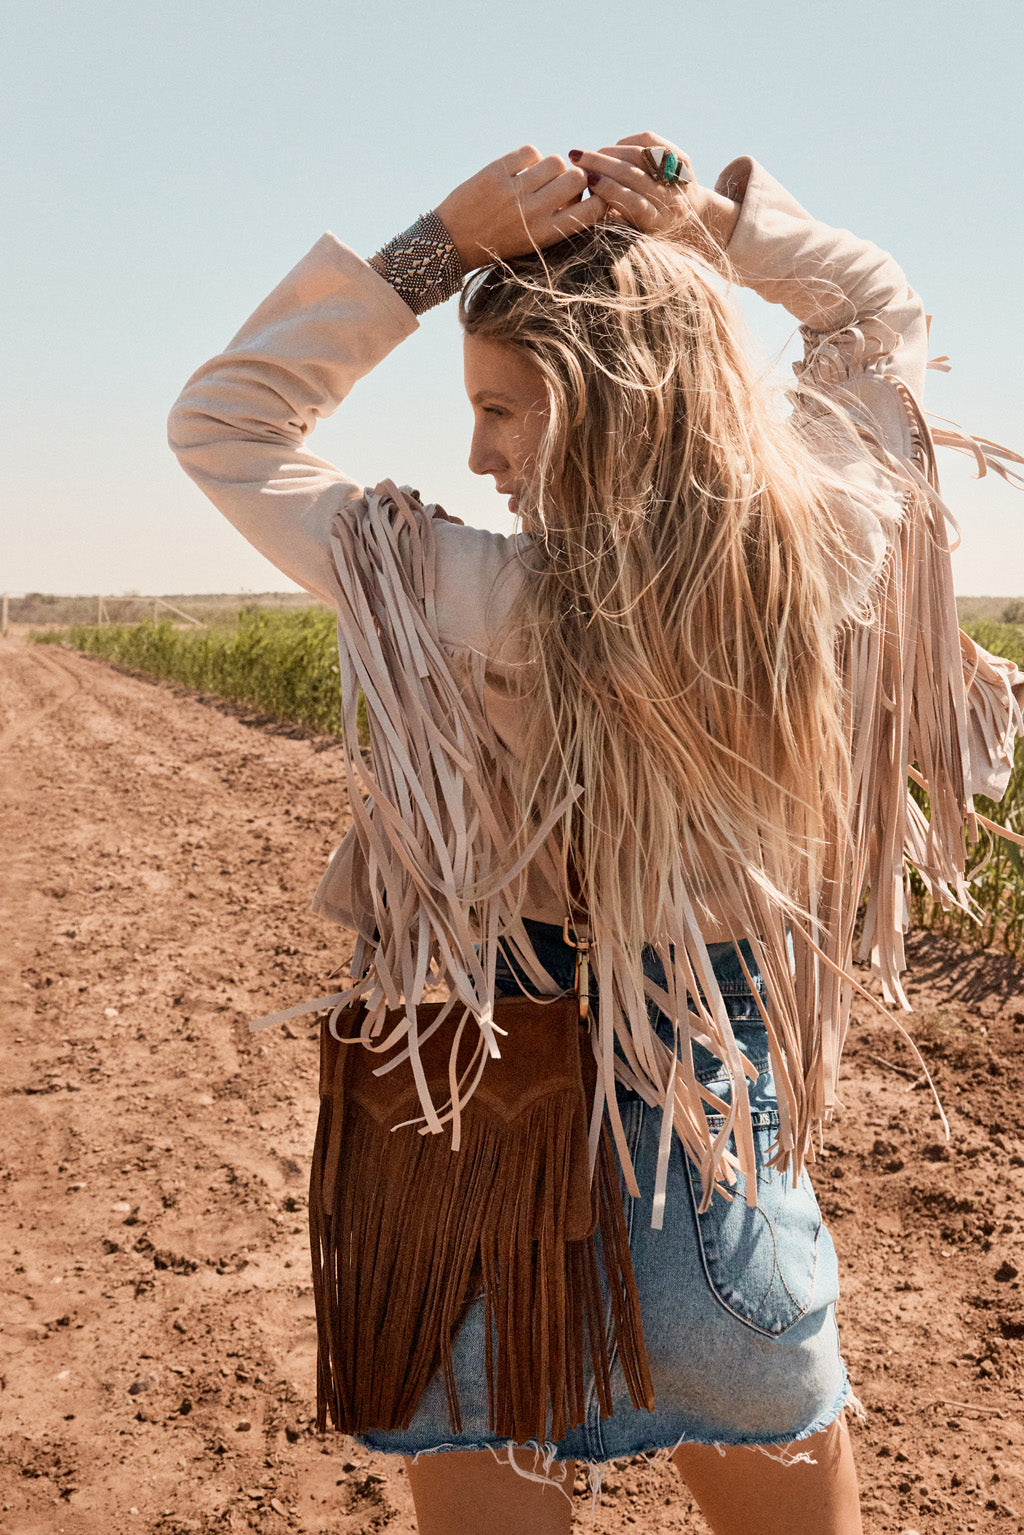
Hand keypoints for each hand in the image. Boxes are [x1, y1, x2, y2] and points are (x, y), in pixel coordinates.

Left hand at [435, 146, 605, 272]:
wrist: (451, 244)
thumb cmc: (498, 245)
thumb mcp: (533, 243)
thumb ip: (557, 220)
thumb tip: (581, 188)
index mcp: (546, 235)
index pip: (593, 210)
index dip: (599, 198)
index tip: (590, 196)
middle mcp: (534, 213)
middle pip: (577, 178)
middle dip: (573, 180)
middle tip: (558, 187)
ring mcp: (514, 191)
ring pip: (555, 161)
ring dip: (550, 167)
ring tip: (536, 178)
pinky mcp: (496, 173)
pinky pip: (530, 151)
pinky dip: (528, 158)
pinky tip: (518, 171)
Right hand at [567, 132, 739, 250]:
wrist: (687, 220)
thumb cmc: (644, 231)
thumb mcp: (627, 233)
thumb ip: (607, 218)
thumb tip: (578, 200)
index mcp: (658, 224)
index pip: (633, 203)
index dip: (609, 189)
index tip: (587, 179)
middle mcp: (673, 201)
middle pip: (634, 175)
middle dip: (602, 164)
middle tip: (576, 157)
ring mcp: (679, 177)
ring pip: (639, 155)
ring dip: (610, 152)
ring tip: (588, 154)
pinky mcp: (681, 158)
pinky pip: (649, 141)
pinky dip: (627, 143)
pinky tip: (612, 149)